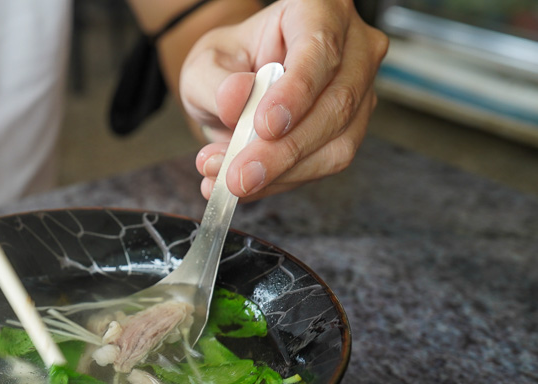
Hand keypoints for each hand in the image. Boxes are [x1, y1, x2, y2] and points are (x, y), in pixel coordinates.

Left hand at [179, 0, 387, 200]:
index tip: (264, 125)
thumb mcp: (204, 67)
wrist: (234, 92)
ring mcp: (358, 91)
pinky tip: (247, 186)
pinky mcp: (350, 131)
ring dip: (280, 172)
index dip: (296, 91)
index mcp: (318, 10)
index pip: (319, 49)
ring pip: (336, 143)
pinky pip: (324, 165)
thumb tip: (237, 98)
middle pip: (336, 104)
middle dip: (283, 149)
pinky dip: (281, 181)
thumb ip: (215, 82)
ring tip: (228, 180)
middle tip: (238, 174)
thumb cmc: (227, 67)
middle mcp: (351, 48)